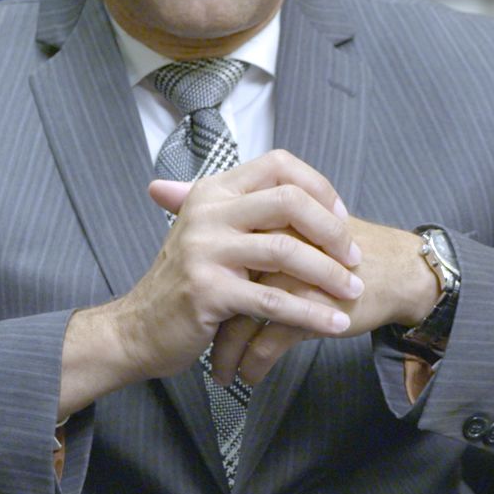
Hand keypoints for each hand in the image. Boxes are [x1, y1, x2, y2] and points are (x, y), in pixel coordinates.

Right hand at [59, 151, 361, 414]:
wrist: (138, 329)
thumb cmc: (185, 283)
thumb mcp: (210, 234)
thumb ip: (250, 212)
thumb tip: (305, 193)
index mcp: (213, 191)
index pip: (278, 164)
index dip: (318, 186)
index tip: (341, 217)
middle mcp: (207, 212)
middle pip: (288, 201)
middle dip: (332, 230)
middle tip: (356, 256)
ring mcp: (205, 251)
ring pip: (286, 251)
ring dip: (329, 274)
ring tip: (353, 291)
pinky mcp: (208, 292)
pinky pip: (273, 301)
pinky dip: (311, 314)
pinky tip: (334, 324)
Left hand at [210, 217, 439, 385]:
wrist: (395, 270)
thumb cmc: (342, 248)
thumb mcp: (294, 226)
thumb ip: (246, 221)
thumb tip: (163, 190)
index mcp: (266, 221)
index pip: (217, 255)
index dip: (200, 285)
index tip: (190, 309)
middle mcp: (273, 246)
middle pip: (223, 289)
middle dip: (207, 326)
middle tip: (197, 347)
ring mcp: (290, 277)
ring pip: (240, 321)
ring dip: (227, 354)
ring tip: (221, 373)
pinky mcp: (309, 307)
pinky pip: (268, 342)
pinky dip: (254, 364)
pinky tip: (249, 377)